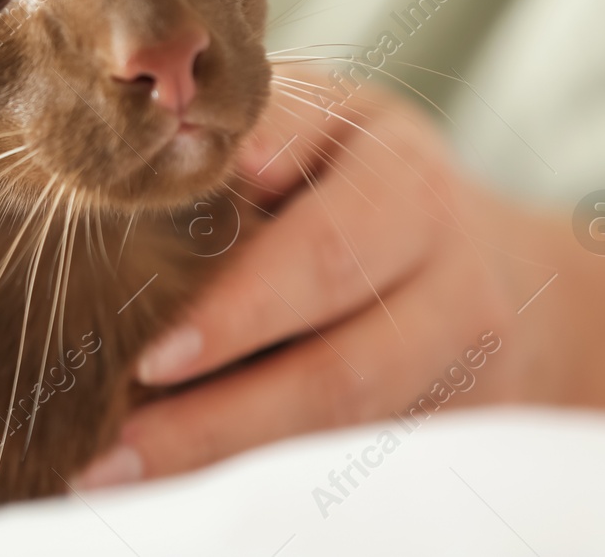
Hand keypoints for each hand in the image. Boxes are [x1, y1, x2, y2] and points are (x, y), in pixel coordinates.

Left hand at [78, 69, 604, 489]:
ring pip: (348, 431)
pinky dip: (269, 476)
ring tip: (123, 478)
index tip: (150, 359)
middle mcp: (454, 278)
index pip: (324, 253)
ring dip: (231, 460)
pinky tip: (187, 485)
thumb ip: (255, 127)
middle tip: (116, 451)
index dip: (238, 312)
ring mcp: (464, 365)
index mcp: (406, 184)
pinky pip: (359, 458)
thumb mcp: (315, 119)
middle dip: (221, 418)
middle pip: (342, 371)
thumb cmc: (351, 170)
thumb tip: (176, 140)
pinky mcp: (458, 427)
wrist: (488, 258)